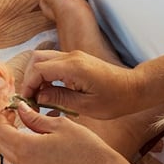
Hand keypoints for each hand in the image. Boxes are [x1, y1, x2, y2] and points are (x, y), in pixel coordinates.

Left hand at [0, 103, 121, 163]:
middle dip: (3, 130)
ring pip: (9, 159)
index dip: (1, 118)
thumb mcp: (59, 125)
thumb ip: (35, 118)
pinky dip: (22, 157)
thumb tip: (20, 108)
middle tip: (15, 118)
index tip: (9, 110)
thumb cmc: (84, 146)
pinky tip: (37, 149)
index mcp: (26, 147)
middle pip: (0, 145)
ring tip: (26, 133)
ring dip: (11, 145)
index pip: (0, 131)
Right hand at [20, 49, 141, 118]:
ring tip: (40, 98)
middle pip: (36, 58)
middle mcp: (71, 57)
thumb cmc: (115, 100)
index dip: (28, 86)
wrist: (135, 89)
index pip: (37, 69)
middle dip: (29, 79)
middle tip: (32, 100)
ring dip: (37, 77)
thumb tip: (38, 97)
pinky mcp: (77, 61)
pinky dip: (46, 76)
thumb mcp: (85, 106)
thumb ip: (58, 99)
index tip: (28, 102)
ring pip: (43, 59)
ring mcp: (74, 57)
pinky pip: (53, 63)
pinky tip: (50, 93)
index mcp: (73, 67)